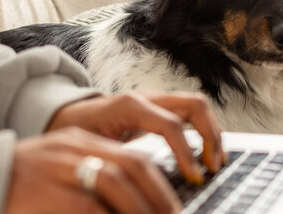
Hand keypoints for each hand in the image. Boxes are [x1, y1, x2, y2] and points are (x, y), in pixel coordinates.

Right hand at [5, 127, 180, 213]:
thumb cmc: (20, 182)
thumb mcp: (58, 171)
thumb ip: (90, 181)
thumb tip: (128, 202)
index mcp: (80, 142)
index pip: (131, 158)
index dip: (158, 185)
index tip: (172, 208)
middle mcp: (74, 149)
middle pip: (131, 164)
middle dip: (160, 196)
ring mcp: (60, 167)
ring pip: (115, 181)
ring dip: (142, 207)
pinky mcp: (48, 191)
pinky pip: (89, 206)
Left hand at [47, 92, 225, 183]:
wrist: (68, 116)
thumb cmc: (76, 133)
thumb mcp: (92, 148)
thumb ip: (116, 161)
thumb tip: (136, 185)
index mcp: (129, 106)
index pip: (171, 125)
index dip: (187, 153)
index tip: (194, 177)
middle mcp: (146, 97)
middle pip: (194, 105)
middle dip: (211, 135)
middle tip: (213, 167)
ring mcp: (154, 100)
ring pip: (197, 106)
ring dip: (212, 132)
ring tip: (215, 163)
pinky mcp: (157, 108)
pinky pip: (189, 113)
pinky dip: (203, 131)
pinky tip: (204, 154)